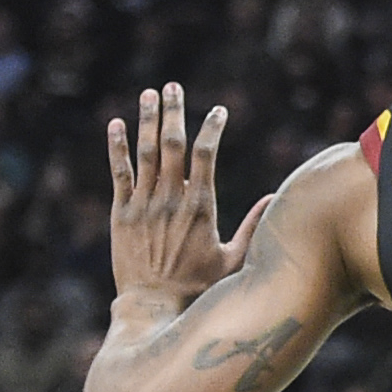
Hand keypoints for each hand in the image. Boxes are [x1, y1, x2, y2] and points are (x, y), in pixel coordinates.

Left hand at [107, 84, 268, 310]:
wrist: (154, 305)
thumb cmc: (199, 287)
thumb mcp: (235, 258)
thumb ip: (253, 225)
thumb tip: (276, 198)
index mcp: (202, 206)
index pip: (207, 155)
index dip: (212, 128)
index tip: (218, 110)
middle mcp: (171, 199)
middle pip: (173, 144)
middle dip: (174, 112)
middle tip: (173, 86)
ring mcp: (143, 204)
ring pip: (145, 153)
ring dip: (147, 120)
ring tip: (149, 94)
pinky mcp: (121, 214)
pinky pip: (118, 173)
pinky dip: (116, 147)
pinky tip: (115, 125)